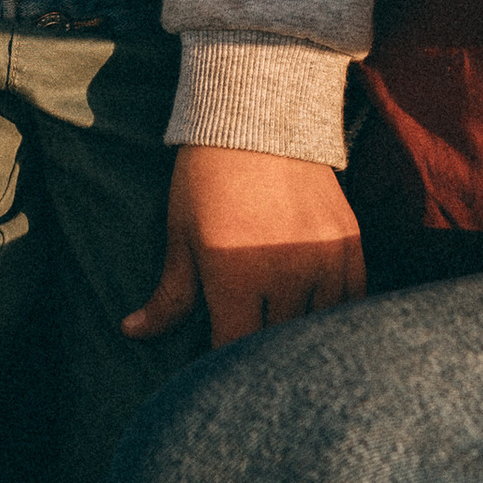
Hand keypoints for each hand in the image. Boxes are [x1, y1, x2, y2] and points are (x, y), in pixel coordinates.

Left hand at [123, 149, 366, 349]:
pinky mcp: (350, 244)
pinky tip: (316, 315)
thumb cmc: (208, 178)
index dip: (222, 365)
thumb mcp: (181, 235)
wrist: (261, 118)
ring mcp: (323, 259)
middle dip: (259, 353)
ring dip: (298, 334)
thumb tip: (131, 333)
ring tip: (281, 334)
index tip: (217, 364)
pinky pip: (351, 300)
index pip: (234, 349)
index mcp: (236, 275)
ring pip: (316, 327)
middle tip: (248, 352)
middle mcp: (285, 273)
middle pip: (276, 343)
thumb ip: (169, 295)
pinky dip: (333, 313)